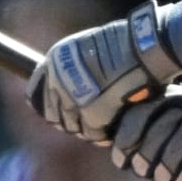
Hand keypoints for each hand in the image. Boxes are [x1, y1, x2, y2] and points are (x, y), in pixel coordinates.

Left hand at [28, 3, 179, 143]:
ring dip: (87, 129)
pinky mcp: (92, 115)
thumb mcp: (88, 48)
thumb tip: (75, 86)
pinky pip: (94, 134)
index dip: (49, 106)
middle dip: (70, 120)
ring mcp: (74, 100)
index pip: (36, 94)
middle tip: (87, 122)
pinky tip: (112, 130)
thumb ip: (75, 68)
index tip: (60, 112)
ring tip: (103, 126)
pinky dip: (103, 135)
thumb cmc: (126, 45)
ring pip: (74, 127)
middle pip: (54, 115)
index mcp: (55, 61)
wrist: (145, 48)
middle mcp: (58, 81)